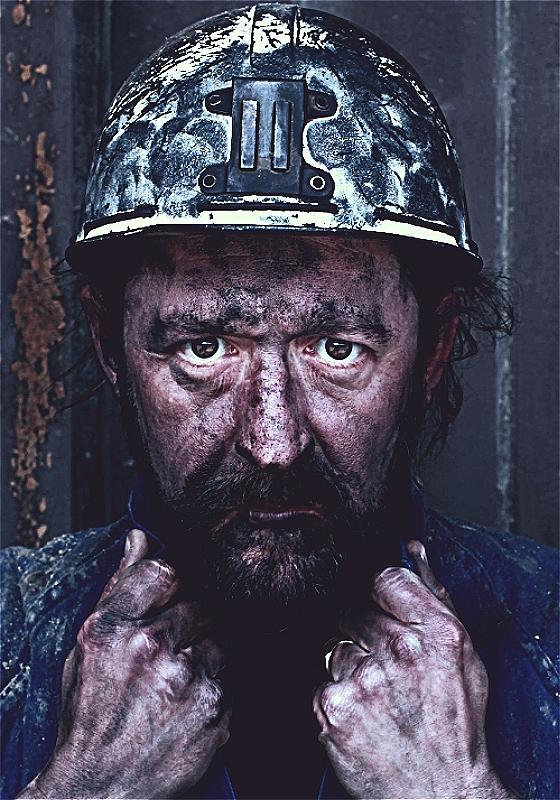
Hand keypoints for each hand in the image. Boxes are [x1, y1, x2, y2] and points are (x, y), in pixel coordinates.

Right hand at [20, 529, 228, 798]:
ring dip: (205, 653)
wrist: (98, 787)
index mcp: (114, 628)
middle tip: (171, 652)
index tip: (170, 600)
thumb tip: (140, 538)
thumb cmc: (90, 715)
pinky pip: (229, 673)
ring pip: (218, 637)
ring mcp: (186, 677)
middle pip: (197, 605)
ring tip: (176, 682)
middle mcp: (151, 647)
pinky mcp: (214, 705)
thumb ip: (119, 587)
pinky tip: (189, 701)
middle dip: (189, 624)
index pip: (165, 571)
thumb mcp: (88, 646)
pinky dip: (215, 684)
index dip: (172, 584)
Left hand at [314, 542, 511, 798]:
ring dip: (350, 664)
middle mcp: (401, 651)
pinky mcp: (334, 707)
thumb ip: (435, 595)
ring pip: (337, 645)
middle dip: (364, 631)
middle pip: (356, 610)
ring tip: (378, 696)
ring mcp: (365, 679)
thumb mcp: (464, 656)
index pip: (385, 578)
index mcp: (438, 632)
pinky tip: (362, 715)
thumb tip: (412, 548)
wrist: (441, 795)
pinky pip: (322, 680)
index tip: (382, 609)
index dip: (380, 593)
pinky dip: (336, 695)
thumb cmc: (455, 724)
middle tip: (383, 664)